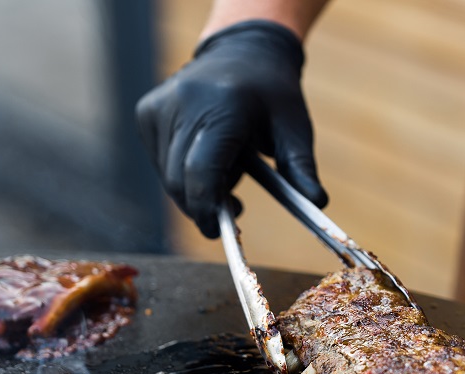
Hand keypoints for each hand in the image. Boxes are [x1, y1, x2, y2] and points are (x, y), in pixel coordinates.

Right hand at [136, 20, 327, 237]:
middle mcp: (183, 103)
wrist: (243, 51)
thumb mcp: (295, 128)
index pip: (202, 171)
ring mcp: (159, 107)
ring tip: (229, 168)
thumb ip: (301, 168)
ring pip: (168, 176)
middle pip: (180, 181)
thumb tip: (317, 203)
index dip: (207, 208)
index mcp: (222, 105)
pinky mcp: (146, 113)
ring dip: (195, 188)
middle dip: (203, 206)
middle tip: (234, 209)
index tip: (220, 231)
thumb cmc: (273, 95)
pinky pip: (161, 163)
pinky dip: (183, 172)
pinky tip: (208, 154)